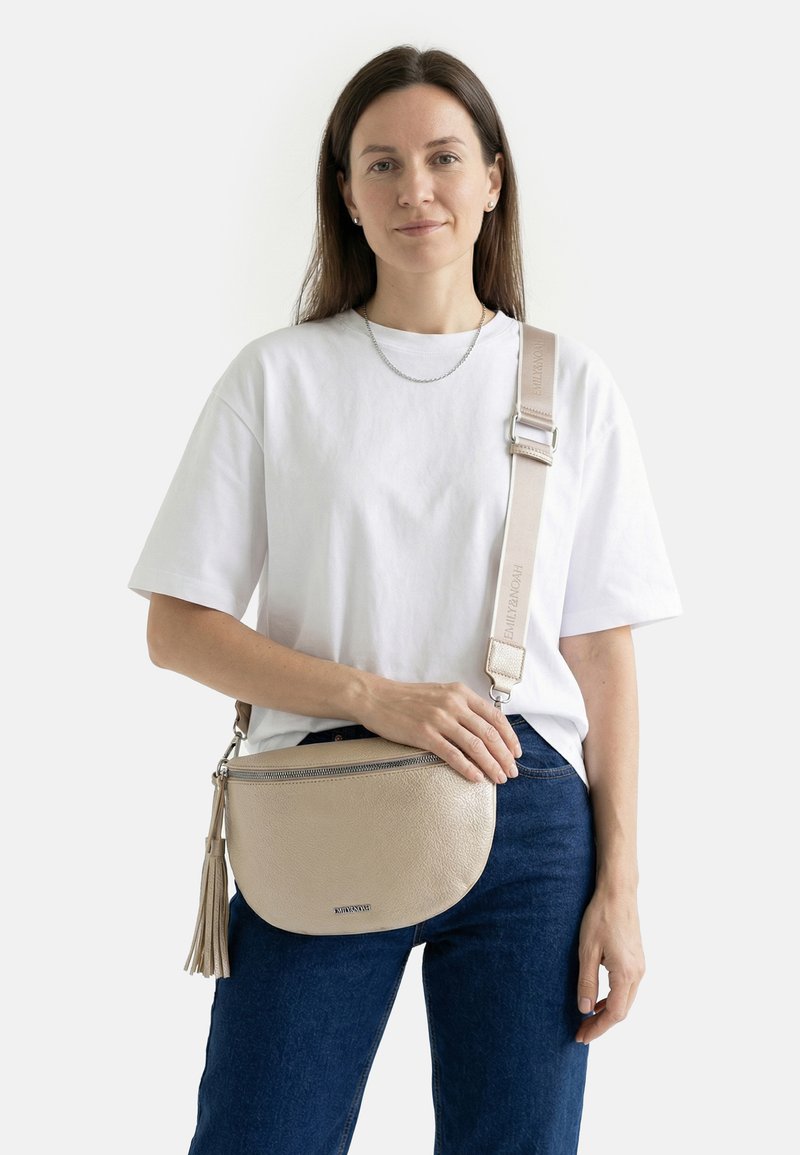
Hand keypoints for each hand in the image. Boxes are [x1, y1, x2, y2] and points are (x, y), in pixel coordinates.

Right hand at [359, 677, 521, 783]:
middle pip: (489, 733)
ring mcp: (439, 719)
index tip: (516, 753)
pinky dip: (468, 768)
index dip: (510, 737)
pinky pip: (453, 754)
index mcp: (460, 693)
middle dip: (504, 756)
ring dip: (491, 765)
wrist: (376, 697)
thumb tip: (484, 729)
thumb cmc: (407, 699)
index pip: (495, 716)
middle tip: (512, 772)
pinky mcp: (424, 734)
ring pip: (476, 745)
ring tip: (499, 778)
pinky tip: (476, 778)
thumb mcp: (441, 694)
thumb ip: (462, 707)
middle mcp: (453, 704)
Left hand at [575, 888, 644, 1044]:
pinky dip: (614, 999)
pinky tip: (599, 999)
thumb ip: (587, 982)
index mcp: (626, 974)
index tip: (581, 1036)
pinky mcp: (637, 959)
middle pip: (622, 1011)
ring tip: (587, 1019)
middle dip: (602, 1024)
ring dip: (608, 1013)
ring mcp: (640, 966)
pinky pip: (627, 988)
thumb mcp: (587, 951)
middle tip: (581, 1032)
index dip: (598, 1028)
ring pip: (626, 1000)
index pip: (614, 1014)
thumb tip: (585, 1010)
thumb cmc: (600, 917)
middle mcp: (638, 973)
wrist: (618, 893)